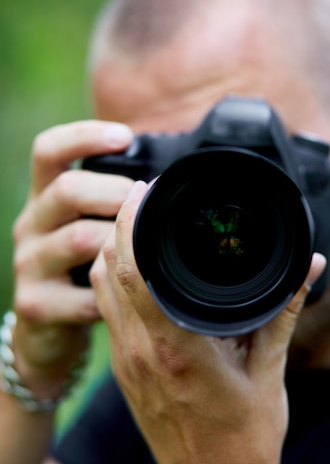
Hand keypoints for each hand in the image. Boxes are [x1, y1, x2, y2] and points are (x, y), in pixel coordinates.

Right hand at [11, 120, 133, 399]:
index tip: (125, 137)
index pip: (49, 150)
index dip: (83, 136)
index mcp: (46, 197)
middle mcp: (32, 223)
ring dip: (118, 242)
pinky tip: (128, 294)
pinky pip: (83, 292)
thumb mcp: (89, 224)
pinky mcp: (35, 302)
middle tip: (144, 205)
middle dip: (115, 193)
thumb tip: (166, 178)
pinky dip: (112, 292)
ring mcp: (29, 263)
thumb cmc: (81, 265)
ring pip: (78, 239)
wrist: (48, 327)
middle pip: (68, 190)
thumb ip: (112, 199)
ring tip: (142, 249)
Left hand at [91, 180, 325, 463]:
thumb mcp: (270, 371)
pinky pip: (107, 311)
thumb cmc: (245, 440)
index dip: (132, 221)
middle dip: (119, 224)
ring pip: (101, 288)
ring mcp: (126, 363)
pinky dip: (113, 280)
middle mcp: (141, 351)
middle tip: (142, 197)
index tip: (146, 191)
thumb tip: (309, 265)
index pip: (134, 267)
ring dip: (111, 251)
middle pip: (109, 269)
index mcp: (176, 345)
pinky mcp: (123, 372)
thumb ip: (284, 311)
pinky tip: (135, 270)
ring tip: (137, 225)